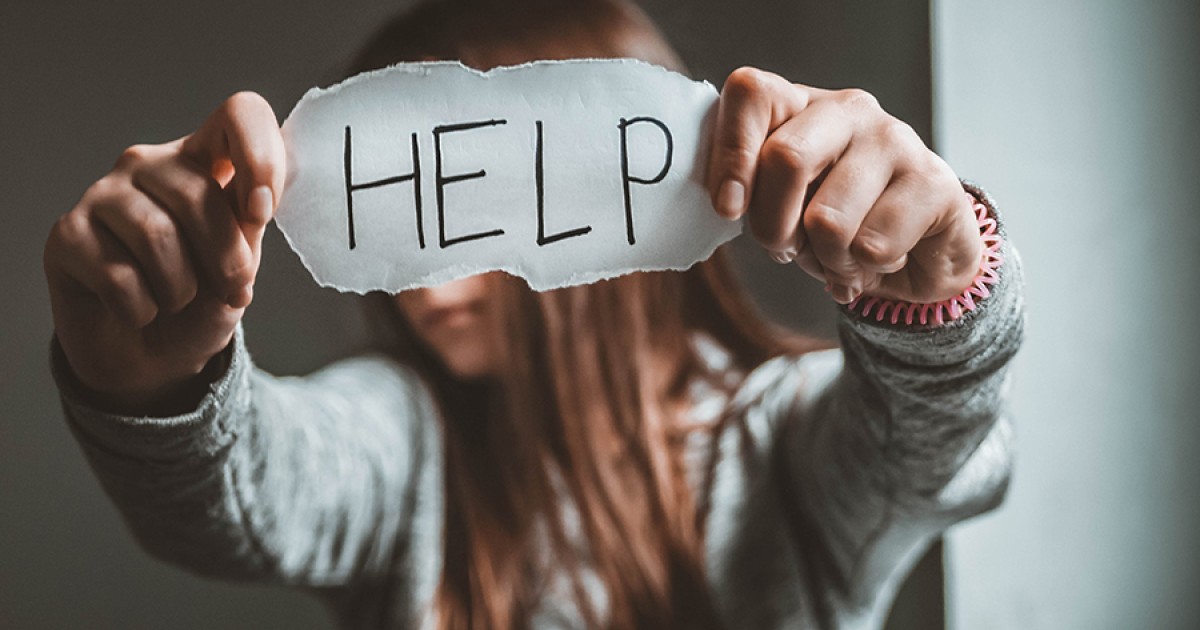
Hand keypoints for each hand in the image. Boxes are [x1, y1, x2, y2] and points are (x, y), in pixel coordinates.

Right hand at [43, 92, 284, 412]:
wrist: (152, 356)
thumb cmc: (201, 303)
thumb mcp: (240, 266)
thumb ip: (249, 227)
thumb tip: (256, 201)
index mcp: (204, 160)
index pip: (239, 114)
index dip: (260, 157)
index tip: (261, 211)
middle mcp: (151, 165)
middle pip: (197, 193)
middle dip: (226, 258)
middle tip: (232, 291)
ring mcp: (104, 194)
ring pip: (156, 235)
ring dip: (181, 289)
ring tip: (177, 301)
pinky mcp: (67, 233)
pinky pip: (118, 276)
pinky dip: (142, 309)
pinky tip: (139, 309)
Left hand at [706, 67, 982, 305]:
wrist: (921, 254)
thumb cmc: (839, 224)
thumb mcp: (783, 207)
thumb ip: (751, 194)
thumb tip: (729, 202)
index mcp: (799, 105)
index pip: (750, 93)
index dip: (730, 153)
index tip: (728, 208)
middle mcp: (848, 110)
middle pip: (786, 158)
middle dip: (774, 227)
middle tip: (788, 250)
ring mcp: (895, 139)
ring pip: (828, 220)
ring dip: (826, 260)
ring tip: (841, 259)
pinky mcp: (934, 180)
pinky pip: (872, 247)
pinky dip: (865, 271)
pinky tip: (880, 260)